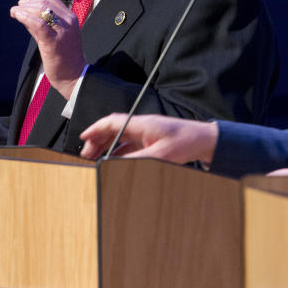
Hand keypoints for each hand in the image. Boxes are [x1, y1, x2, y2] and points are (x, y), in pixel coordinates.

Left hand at [10, 0, 86, 99]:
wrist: (73, 74)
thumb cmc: (62, 56)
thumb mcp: (54, 35)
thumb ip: (41, 24)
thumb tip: (23, 13)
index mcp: (71, 18)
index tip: (23, 3)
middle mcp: (69, 22)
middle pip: (45, 3)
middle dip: (26, 3)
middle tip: (16, 10)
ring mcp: (63, 31)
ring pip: (41, 10)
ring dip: (23, 9)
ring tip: (14, 13)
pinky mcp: (54, 42)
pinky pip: (39, 24)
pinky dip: (25, 17)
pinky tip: (17, 16)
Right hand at [80, 113, 218, 165]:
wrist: (204, 140)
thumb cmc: (186, 143)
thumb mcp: (159, 155)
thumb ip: (135, 160)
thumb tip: (113, 165)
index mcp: (142, 124)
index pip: (112, 122)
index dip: (95, 129)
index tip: (83, 138)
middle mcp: (142, 125)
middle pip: (113, 129)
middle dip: (97, 140)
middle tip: (87, 155)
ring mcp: (147, 132)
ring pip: (120, 137)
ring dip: (107, 146)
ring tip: (96, 159)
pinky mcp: (152, 139)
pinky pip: (129, 143)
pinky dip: (118, 151)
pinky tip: (113, 160)